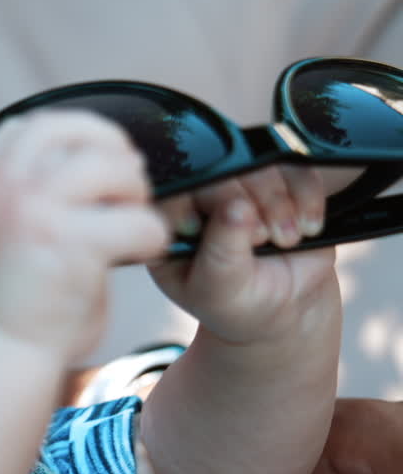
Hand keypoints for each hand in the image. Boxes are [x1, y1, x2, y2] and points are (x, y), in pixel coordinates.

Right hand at [0, 111, 166, 357]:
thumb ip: (25, 198)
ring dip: (134, 189)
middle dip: (110, 148)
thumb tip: (81, 173)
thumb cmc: (4, 302)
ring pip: (110, 166)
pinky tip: (141, 252)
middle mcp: (5, 188)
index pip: (27, 125)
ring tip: (133, 217)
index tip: (91, 155)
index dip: (70, 133)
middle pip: (72, 130)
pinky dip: (151, 236)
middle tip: (127, 182)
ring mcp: (36, 212)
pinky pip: (138, 222)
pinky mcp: (73, 245)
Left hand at [149, 166, 338, 343]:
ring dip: (280, 203)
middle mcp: (198, 195)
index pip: (168, 189)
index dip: (190, 203)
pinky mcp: (279, 181)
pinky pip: (297, 167)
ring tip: (285, 241)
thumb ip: (221, 252)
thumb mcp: (218, 290)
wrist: (283, 309)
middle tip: (262, 240)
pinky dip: (308, 196)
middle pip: (219, 169)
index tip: (202, 231)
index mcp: (166, 220)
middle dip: (249, 205)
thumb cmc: (236, 303)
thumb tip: (237, 207)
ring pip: (261, 164)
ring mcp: (240, 184)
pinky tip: (308, 227)